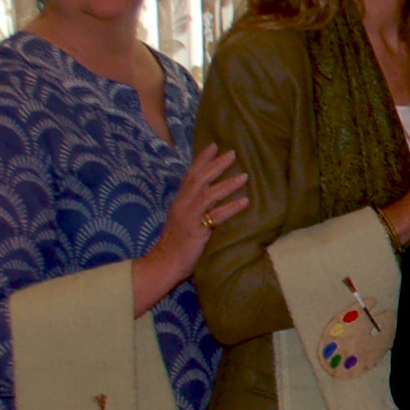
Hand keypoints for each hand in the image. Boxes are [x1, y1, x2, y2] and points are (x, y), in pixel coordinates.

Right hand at [132, 144, 249, 312]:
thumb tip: (213, 200)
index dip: (201, 160)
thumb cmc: (177, 245)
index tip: (213, 146)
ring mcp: (188, 217)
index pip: (189, 175)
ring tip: (244, 176)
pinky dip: (231, 207)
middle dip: (215, 165)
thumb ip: (196, 209)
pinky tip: (245, 201)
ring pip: (207, 194)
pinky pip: (215, 216)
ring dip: (227, 184)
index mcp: (179, 202)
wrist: (164, 264)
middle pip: (198, 179)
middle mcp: (182, 205)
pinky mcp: (196, 231)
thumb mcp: (184, 221)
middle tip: (232, 153)